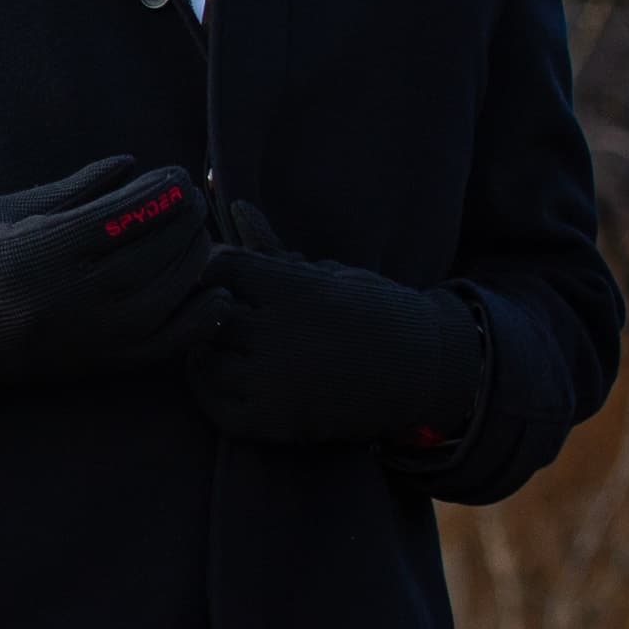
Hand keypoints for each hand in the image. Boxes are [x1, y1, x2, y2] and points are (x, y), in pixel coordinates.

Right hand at [0, 155, 224, 396]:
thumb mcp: (8, 211)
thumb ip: (75, 188)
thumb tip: (132, 164)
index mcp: (41, 253)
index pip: (124, 216)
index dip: (160, 192)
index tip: (176, 176)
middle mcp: (72, 297)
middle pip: (154, 251)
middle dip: (183, 218)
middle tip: (191, 198)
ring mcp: (92, 336)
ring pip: (169, 292)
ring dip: (195, 256)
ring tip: (195, 232)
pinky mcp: (104, 364)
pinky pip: (170, 343)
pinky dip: (201, 317)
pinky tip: (213, 290)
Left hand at [187, 203, 486, 452]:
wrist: (422, 370)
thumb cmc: (372, 311)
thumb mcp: (327, 274)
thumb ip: (273, 249)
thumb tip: (235, 206)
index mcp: (297, 291)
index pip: (219, 268)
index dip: (214, 269)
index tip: (221, 277)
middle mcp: (282, 336)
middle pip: (210, 315)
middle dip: (211, 311)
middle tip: (218, 313)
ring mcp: (276, 384)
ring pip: (206, 363)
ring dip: (208, 352)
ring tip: (225, 345)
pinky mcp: (276, 422)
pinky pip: (218, 409)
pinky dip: (215, 394)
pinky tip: (229, 377)